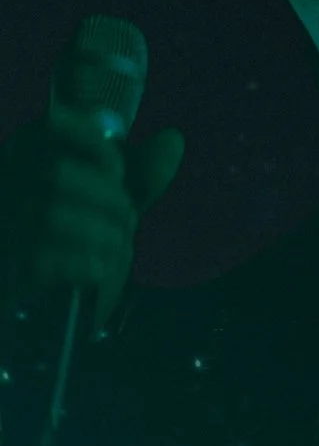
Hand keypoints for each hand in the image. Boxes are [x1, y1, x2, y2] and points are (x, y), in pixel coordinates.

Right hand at [0, 115, 183, 324]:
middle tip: (127, 222)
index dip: (84, 136)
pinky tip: (98, 272)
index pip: (42, 127)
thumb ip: (139, 177)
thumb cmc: (77, 252)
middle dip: (108, 197)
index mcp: (22, 167)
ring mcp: (4, 233)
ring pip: (53, 214)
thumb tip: (174, 138)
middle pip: (57, 173)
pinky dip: (85, 265)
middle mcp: (4, 192)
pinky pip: (46, 259)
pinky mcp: (5, 275)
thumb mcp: (108, 213)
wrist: (43, 318)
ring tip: (114, 252)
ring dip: (101, 234)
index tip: (116, 164)